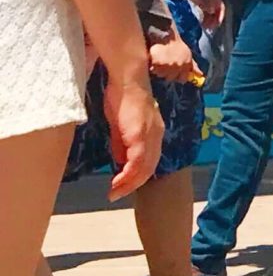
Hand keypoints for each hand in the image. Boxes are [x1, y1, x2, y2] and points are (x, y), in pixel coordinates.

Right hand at [102, 66, 162, 200]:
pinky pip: (137, 160)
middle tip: (116, 195)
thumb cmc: (122, 98)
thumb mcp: (122, 125)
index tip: (122, 187)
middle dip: (132, 185)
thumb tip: (120, 161)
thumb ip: (122, 143)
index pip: (150, 161)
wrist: (127, 80)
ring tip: (114, 193)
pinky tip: (117, 181)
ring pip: (144, 167)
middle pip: (149, 168)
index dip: (137, 177)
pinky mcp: (140, 133)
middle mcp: (156, 136)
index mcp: (154, 133)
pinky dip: (128, 174)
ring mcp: (150, 135)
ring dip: (128, 184)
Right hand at [147, 36, 198, 82]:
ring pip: (161, 75)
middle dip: (167, 73)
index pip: (182, 79)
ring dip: (159, 70)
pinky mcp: (158, 64)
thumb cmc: (176, 45)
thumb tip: (200, 74)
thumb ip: (193, 66)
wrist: (166, 36)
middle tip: (165, 64)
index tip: (173, 73)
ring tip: (160, 60)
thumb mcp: (188, 55)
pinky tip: (154, 60)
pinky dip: (152, 67)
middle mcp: (178, 67)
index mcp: (186, 65)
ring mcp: (168, 66)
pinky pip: (154, 70)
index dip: (177, 77)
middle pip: (170, 78)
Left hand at [189, 0, 223, 32]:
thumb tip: (213, 10)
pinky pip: (204, 10)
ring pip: (210, 11)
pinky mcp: (198, 0)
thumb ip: (208, 3)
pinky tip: (199, 20)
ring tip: (203, 26)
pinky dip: (204, 16)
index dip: (220, 17)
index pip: (221, 8)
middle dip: (214, 20)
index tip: (215, 25)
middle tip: (208, 28)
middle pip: (216, 11)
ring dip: (209, 19)